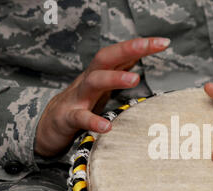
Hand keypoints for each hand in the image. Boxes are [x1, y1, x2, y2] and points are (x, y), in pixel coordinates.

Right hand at [35, 37, 169, 156]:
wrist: (49, 126)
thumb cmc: (80, 103)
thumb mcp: (102, 86)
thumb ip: (119, 72)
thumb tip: (141, 57)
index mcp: (99, 73)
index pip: (120, 54)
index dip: (140, 46)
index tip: (164, 42)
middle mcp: (88, 81)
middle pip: (105, 58)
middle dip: (128, 49)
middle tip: (148, 46)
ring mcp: (76, 98)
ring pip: (94, 82)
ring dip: (114, 78)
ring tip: (134, 79)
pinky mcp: (67, 117)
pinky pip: (80, 118)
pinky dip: (93, 121)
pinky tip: (107, 127)